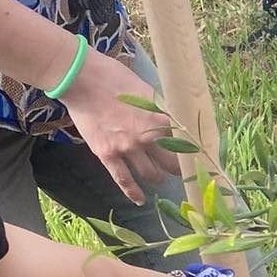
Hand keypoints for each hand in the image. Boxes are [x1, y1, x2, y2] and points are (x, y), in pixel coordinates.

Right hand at [61, 46, 182, 206]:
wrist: (80, 78)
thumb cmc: (113, 76)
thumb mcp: (146, 89)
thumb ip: (160, 108)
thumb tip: (172, 119)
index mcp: (161, 118)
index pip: (183, 142)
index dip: (190, 150)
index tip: (196, 156)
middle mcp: (147, 137)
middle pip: (171, 162)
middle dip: (177, 168)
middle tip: (180, 171)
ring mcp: (127, 148)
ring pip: (150, 173)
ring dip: (158, 177)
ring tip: (159, 178)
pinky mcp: (107, 155)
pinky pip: (124, 180)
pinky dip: (133, 192)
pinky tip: (141, 201)